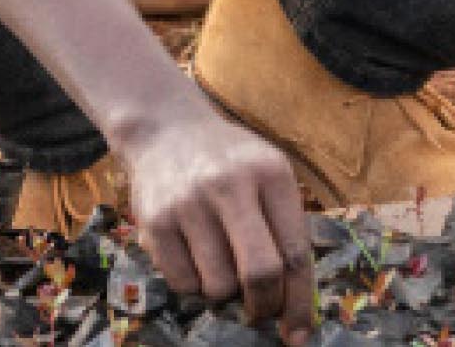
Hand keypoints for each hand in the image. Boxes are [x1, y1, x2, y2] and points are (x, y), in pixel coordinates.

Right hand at [118, 102, 313, 341]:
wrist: (166, 128)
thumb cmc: (229, 161)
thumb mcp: (266, 172)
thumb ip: (284, 228)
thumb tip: (295, 304)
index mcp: (270, 172)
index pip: (294, 252)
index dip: (299, 302)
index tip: (298, 333)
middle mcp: (230, 183)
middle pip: (260, 274)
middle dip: (264, 306)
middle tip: (260, 310)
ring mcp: (190, 201)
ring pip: (219, 286)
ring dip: (222, 289)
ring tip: (218, 259)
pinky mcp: (155, 220)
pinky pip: (183, 284)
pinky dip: (192, 283)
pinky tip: (192, 252)